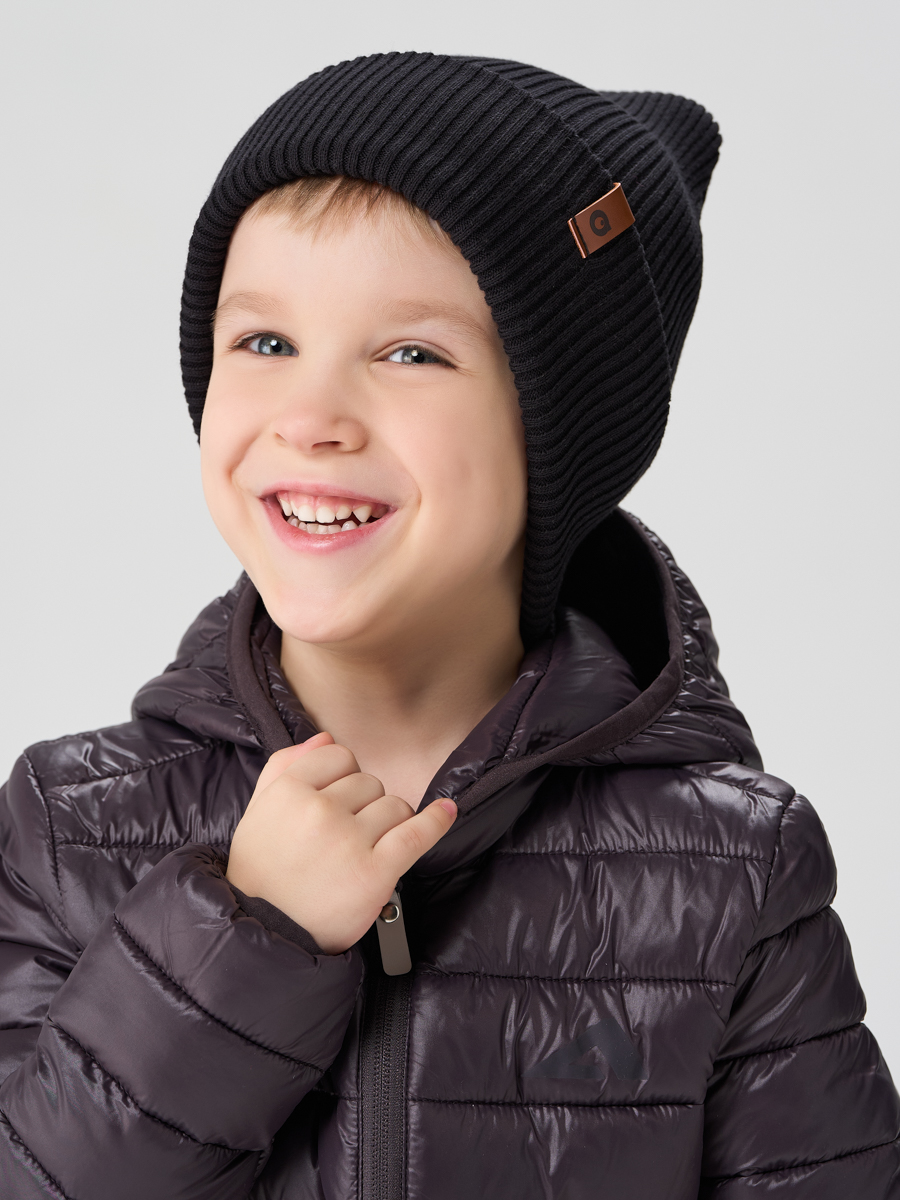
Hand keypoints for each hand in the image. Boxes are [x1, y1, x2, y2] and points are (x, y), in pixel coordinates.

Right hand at [226, 732, 456, 952]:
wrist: (268, 935)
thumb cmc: (263, 874)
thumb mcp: (257, 813)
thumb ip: (284, 766)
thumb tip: (325, 737)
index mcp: (287, 791)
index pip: (339, 756)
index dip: (342, 778)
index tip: (337, 801)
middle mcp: (319, 810)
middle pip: (369, 782)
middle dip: (364, 805)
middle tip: (344, 837)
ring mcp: (349, 840)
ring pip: (395, 805)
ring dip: (389, 824)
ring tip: (367, 848)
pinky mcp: (376, 871)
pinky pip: (417, 833)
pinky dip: (437, 821)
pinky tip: (447, 811)